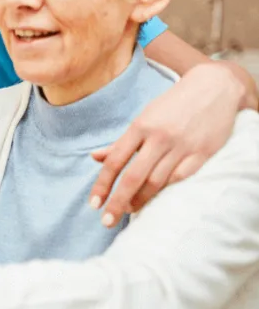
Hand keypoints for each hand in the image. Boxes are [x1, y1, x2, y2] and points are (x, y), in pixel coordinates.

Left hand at [90, 61, 241, 222]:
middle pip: (134, 176)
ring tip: (129, 210)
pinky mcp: (203, 152)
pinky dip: (166, 191)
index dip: (102, 185)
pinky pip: (181, 178)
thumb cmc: (173, 105)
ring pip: (157, 181)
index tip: (94, 204)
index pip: (115, 161)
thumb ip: (121, 142)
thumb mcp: (143, 118)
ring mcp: (182, 145)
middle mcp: (160, 137)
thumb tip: (94, 158)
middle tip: (107, 221)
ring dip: (141, 200)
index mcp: (140, 127)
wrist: (214, 87)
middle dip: (118, 201)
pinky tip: (155, 199)